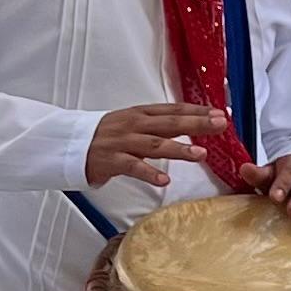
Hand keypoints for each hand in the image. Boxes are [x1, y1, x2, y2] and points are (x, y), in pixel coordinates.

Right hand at [85, 102, 226, 188]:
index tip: (221, 114)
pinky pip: (132, 167)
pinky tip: (164, 181)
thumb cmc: (107, 136)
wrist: (70, 144)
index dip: (197, 111)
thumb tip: (191, 126)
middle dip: (196, 124)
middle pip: (169, 123)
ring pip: (154, 145)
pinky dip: (148, 173)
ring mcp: (122, 142)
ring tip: (200, 154)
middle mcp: (134, 125)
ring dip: (178, 149)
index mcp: (141, 114)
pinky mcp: (110, 160)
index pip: (173, 110)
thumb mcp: (134, 125)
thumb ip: (160, 126)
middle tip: (220, 125)